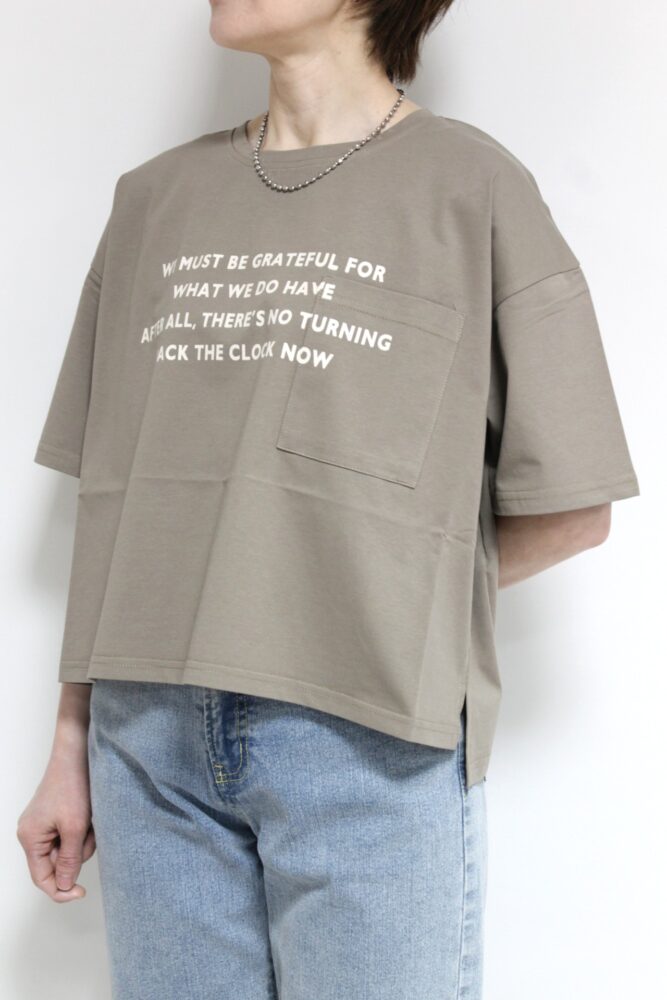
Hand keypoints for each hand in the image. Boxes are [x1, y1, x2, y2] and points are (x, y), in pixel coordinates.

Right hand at [16, 697, 94, 901]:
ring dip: (83, 839)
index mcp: (30, 838)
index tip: (81, 893)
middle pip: (58, 863)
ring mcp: (44, 824)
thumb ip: (69, 860)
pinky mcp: (56, 815)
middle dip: (77, 852)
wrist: (77, 753)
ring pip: (68, 849)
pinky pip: (72, 834)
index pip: (42, 878)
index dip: (61, 890)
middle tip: (89, 833)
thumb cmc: (73, 785)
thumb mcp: (75, 828)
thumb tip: (65, 886)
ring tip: (90, 819)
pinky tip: (89, 814)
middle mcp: (32, 832)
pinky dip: (84, 829)